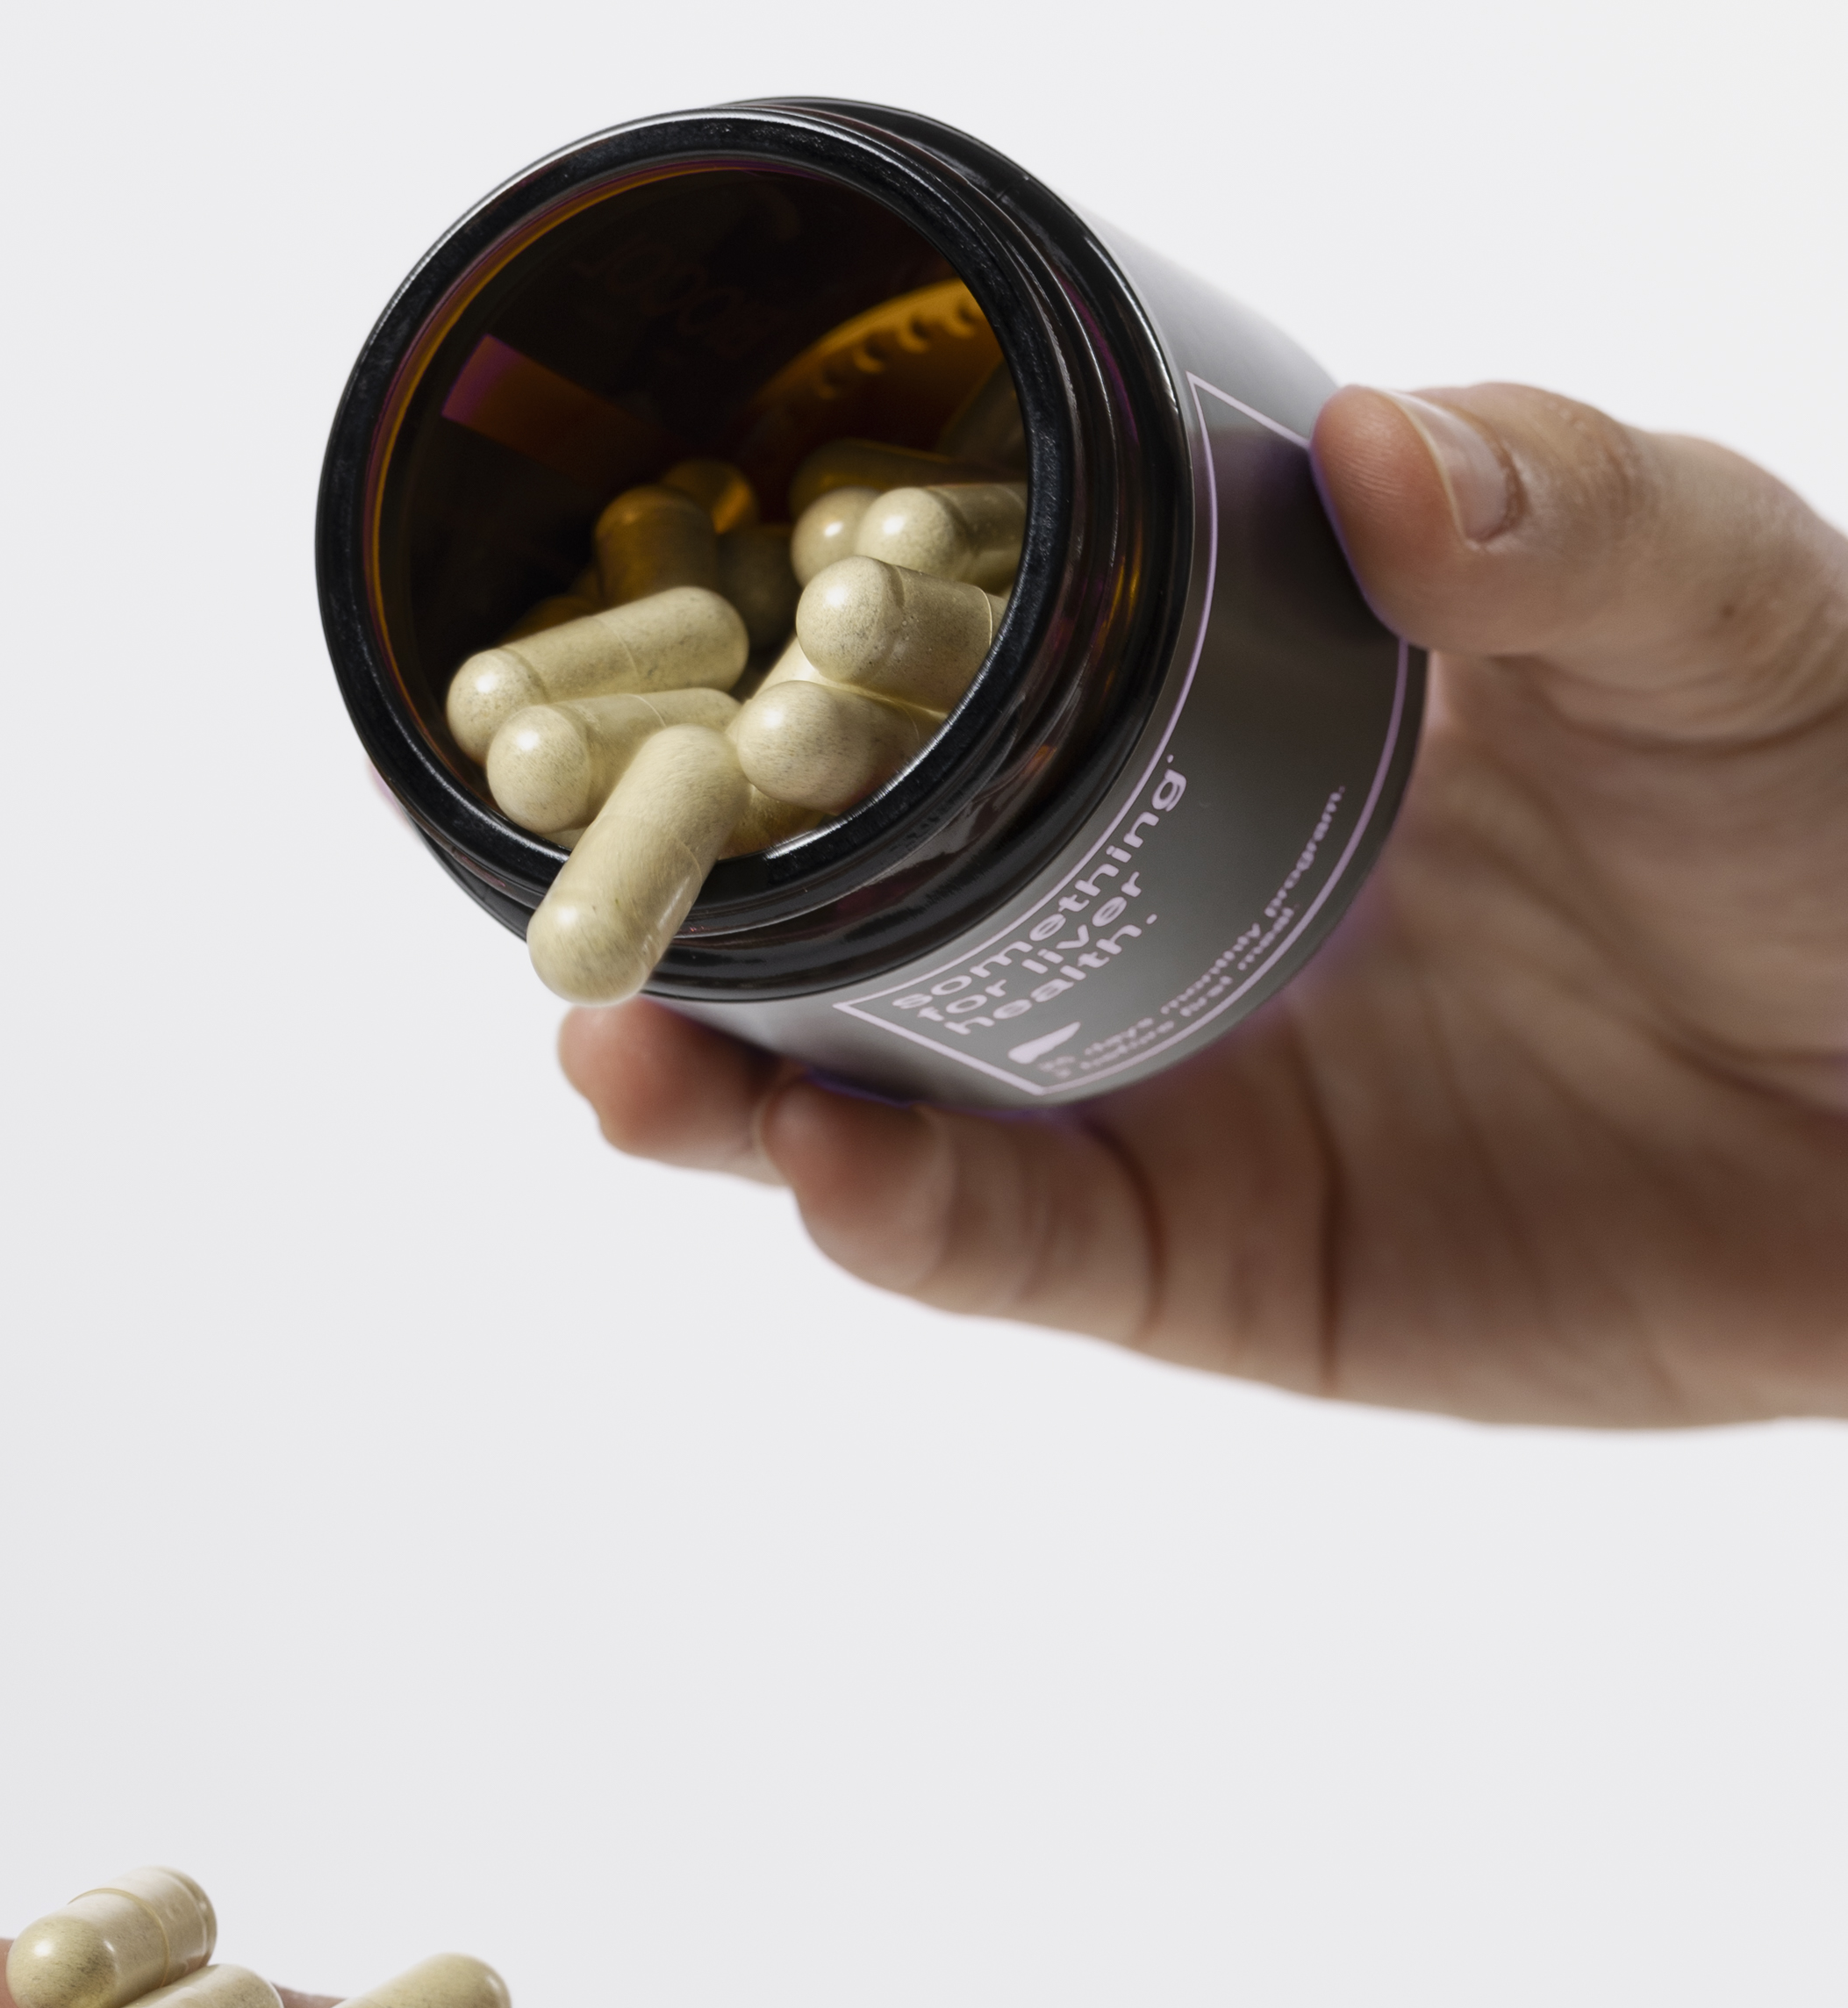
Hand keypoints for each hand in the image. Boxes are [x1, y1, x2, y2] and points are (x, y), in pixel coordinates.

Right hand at [564, 386, 1847, 1425]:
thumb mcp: (1730, 616)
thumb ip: (1569, 522)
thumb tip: (1378, 455)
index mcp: (1230, 714)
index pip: (971, 674)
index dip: (807, 655)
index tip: (662, 607)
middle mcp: (1153, 901)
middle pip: (870, 904)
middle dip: (703, 898)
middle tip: (565, 861)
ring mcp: (1165, 1091)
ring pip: (888, 1099)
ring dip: (734, 1085)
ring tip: (621, 1046)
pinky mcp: (1212, 1263)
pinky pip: (1023, 1248)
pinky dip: (912, 1223)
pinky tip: (825, 1170)